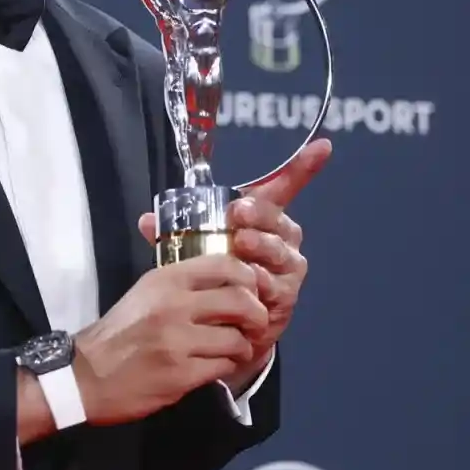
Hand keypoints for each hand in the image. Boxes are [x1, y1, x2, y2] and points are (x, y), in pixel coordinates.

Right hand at [72, 255, 268, 425]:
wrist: (86, 375)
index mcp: (165, 279)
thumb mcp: (144, 293)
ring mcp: (178, 341)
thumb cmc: (118, 332)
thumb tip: (224, 279)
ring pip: (237, 338)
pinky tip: (216, 365)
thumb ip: (181, 283)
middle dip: (256, 315)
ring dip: (243, 346)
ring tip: (234, 349)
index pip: (225, 264)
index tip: (249, 290)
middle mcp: (174, 305)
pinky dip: (226, 367)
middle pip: (241, 300)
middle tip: (253, 324)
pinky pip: (223, 366)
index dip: (247, 277)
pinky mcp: (181, 374)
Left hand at [136, 139, 331, 386]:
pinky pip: (276, 287)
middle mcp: (283, 240)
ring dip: (260, 247)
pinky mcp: (285, 298)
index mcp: (263, 218)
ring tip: (241, 245)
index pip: (285, 188)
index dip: (303, 166)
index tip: (323, 146)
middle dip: (259, 215)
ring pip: (279, 252)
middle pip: (278, 220)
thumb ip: (176, 232)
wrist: (229, 324)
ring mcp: (287, 269)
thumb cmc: (218, 273)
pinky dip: (260, 283)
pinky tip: (249, 283)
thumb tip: (146, 220)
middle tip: (237, 214)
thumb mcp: (196, 247)